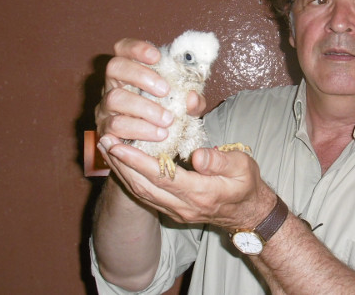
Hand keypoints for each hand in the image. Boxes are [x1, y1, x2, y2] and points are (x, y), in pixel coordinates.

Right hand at [95, 38, 206, 143]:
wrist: (148, 150)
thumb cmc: (164, 119)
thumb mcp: (183, 108)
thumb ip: (191, 102)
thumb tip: (192, 98)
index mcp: (129, 73)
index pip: (123, 49)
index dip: (136, 48)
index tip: (156, 57)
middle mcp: (112, 86)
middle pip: (114, 67)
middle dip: (140, 75)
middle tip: (165, 91)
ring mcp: (105, 108)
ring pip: (114, 98)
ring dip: (144, 108)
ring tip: (167, 120)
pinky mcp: (104, 130)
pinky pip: (114, 127)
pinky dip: (138, 130)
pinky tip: (157, 135)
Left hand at [99, 142, 275, 230]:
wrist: (249, 214)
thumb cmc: (247, 185)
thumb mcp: (243, 167)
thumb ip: (220, 161)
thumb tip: (197, 156)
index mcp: (201, 192)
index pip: (162, 176)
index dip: (138, 161)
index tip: (120, 145)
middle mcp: (184, 206)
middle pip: (144, 186)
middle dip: (121, 164)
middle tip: (105, 141)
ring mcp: (176, 211)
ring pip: (141, 192)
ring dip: (122, 171)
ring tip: (107, 149)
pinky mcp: (172, 211)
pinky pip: (146, 196)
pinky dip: (131, 179)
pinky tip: (122, 164)